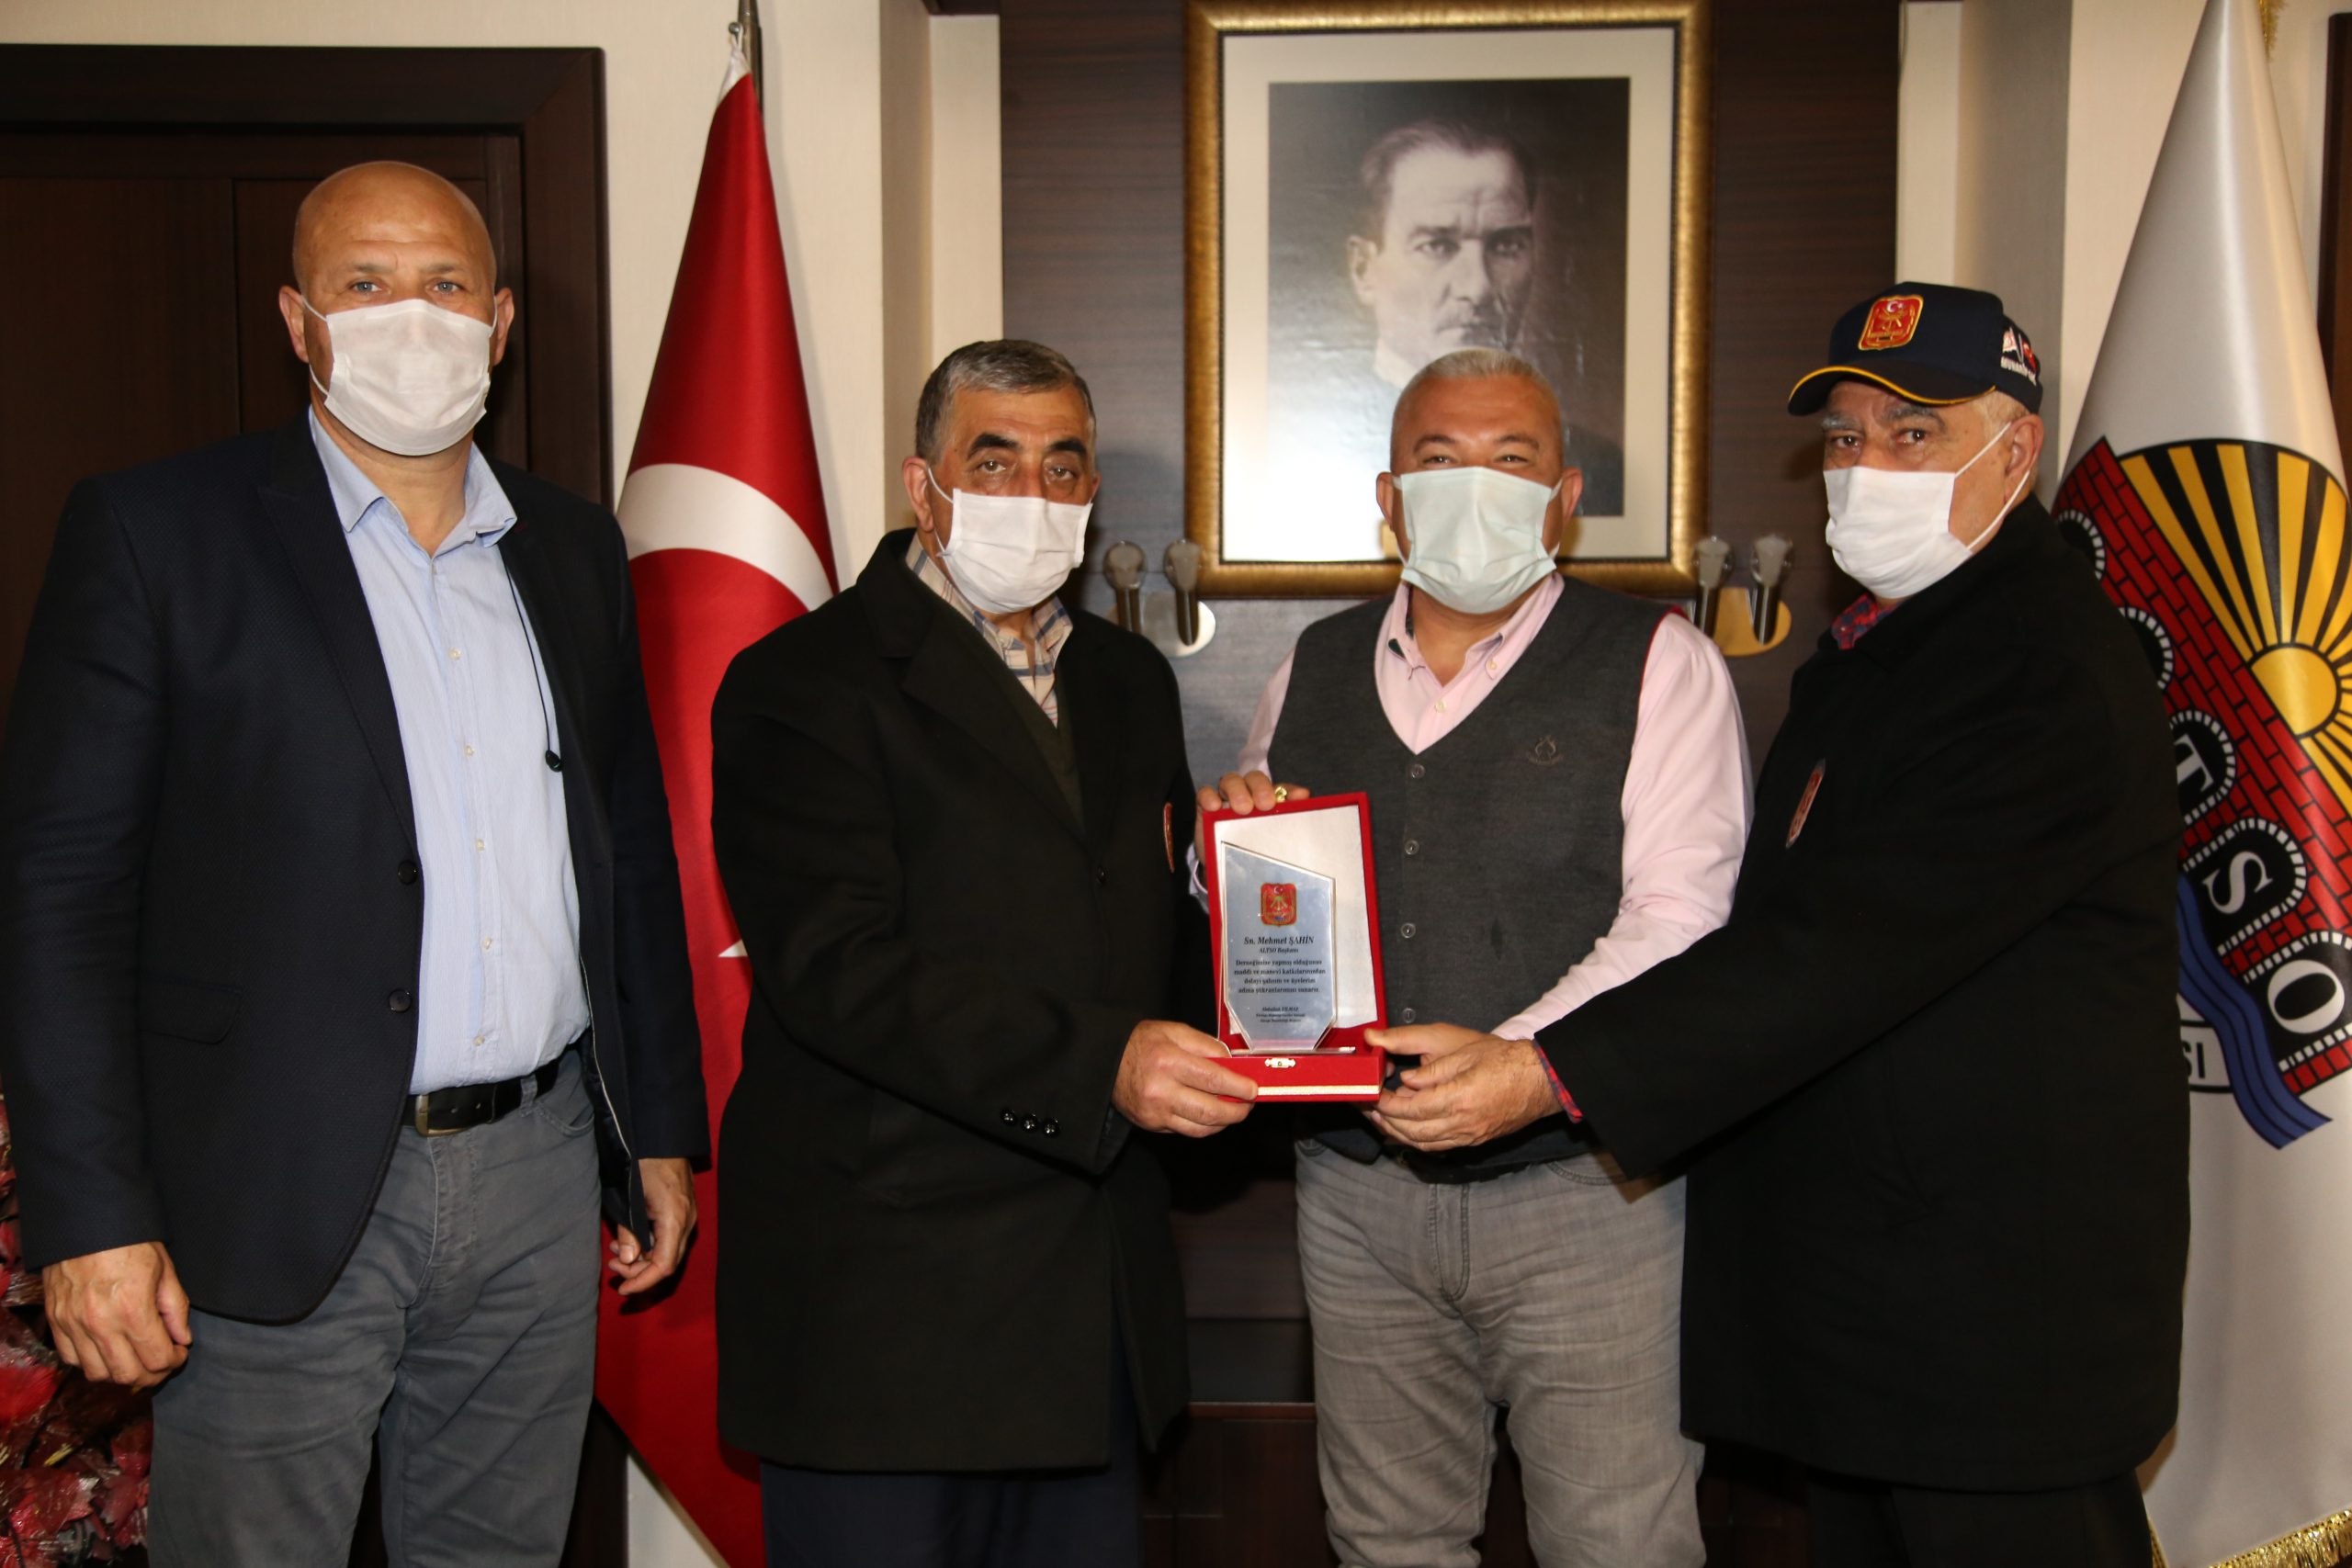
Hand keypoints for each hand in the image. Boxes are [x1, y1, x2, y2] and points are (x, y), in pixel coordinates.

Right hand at [43, 1241, 191, 1388]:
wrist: (85, 1222)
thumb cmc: (130, 1242)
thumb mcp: (165, 1269)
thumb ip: (175, 1308)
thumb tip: (183, 1339)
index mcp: (133, 1310)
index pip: (157, 1359)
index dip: (174, 1361)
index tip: (179, 1352)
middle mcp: (100, 1324)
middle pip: (128, 1375)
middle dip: (151, 1374)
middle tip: (161, 1362)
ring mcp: (73, 1325)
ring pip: (98, 1374)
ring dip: (120, 1373)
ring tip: (135, 1357)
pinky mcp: (56, 1322)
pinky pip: (72, 1360)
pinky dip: (91, 1362)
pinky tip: (107, 1350)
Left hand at [609, 1157, 697, 1295]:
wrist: (662, 1136)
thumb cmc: (645, 1161)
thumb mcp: (631, 1196)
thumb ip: (629, 1230)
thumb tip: (627, 1261)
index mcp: (675, 1219)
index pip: (664, 1265)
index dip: (643, 1282)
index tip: (622, 1289)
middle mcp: (686, 1221)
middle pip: (667, 1263)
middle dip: (639, 1272)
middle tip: (612, 1266)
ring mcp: (687, 1216)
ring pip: (667, 1251)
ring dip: (641, 1258)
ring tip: (616, 1250)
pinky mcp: (682, 1211)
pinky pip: (668, 1238)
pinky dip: (648, 1244)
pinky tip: (629, 1237)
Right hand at [1114, 1019, 1257, 1137]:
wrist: (1105, 1062)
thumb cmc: (1142, 1043)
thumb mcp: (1174, 1031)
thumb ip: (1206, 1046)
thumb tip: (1233, 1064)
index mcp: (1169, 1061)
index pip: (1214, 1079)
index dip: (1239, 1087)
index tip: (1253, 1090)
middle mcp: (1161, 1090)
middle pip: (1211, 1111)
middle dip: (1237, 1111)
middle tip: (1248, 1104)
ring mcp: (1155, 1112)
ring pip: (1201, 1128)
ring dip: (1224, 1122)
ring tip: (1234, 1110)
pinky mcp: (1151, 1125)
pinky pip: (1186, 1131)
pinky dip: (1205, 1126)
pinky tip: (1212, 1115)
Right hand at [1194, 771, 1309, 854]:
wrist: (1228, 871)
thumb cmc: (1255, 850)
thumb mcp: (1274, 840)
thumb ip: (1289, 821)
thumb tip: (1304, 798)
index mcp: (1270, 800)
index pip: (1281, 788)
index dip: (1290, 790)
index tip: (1299, 797)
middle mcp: (1249, 793)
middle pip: (1254, 778)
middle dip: (1261, 788)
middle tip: (1265, 805)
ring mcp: (1226, 798)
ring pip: (1231, 781)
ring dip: (1238, 791)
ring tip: (1242, 808)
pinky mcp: (1206, 806)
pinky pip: (1205, 794)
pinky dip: (1209, 797)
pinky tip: (1214, 807)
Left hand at [1364, 1023, 1560, 1152]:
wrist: (1541, 1080)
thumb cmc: (1505, 1060)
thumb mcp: (1465, 1052)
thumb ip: (1432, 1070)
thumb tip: (1404, 1080)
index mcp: (1458, 1098)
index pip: (1411, 1109)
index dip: (1386, 1104)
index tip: (1371, 1095)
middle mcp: (1463, 1123)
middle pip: (1412, 1131)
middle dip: (1386, 1121)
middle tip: (1368, 1109)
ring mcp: (1470, 1135)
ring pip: (1424, 1143)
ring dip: (1399, 1134)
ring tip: (1381, 1121)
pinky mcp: (1475, 1139)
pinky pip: (1440, 1147)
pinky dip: (1418, 1141)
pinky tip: (1407, 1130)